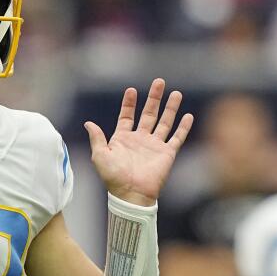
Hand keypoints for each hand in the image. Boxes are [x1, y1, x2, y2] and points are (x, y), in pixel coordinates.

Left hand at [84, 78, 193, 205]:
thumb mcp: (100, 155)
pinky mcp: (167, 154)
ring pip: (165, 122)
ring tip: (176, 93)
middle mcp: (140, 139)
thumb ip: (97, 138)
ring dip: (170, 108)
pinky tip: (188, 115)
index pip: (127, 116)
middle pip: (149, 114)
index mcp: (123, 138)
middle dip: (154, 98)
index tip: (131, 90)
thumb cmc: (113, 177)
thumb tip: (88, 123)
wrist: (131, 193)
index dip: (129, 103)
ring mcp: (154, 146)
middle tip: (159, 82)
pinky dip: (183, 127)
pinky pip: (177, 138)